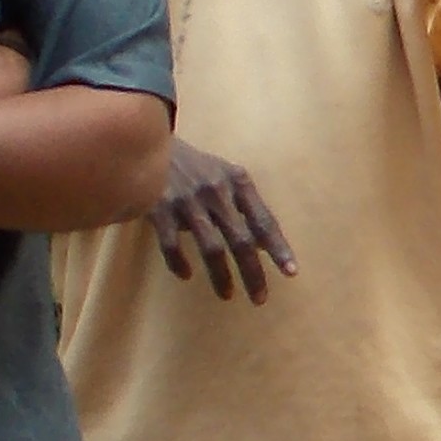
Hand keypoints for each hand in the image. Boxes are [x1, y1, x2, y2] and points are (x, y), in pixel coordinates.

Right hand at [152, 138, 298, 301]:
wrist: (149, 142)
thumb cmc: (196, 167)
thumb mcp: (225, 177)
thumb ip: (244, 206)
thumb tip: (263, 246)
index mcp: (237, 182)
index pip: (264, 220)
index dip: (278, 248)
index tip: (291, 272)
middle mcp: (216, 191)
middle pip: (241, 240)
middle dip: (253, 273)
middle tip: (260, 298)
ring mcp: (187, 200)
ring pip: (211, 247)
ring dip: (221, 276)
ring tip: (227, 295)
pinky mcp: (159, 208)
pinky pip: (171, 244)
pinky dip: (179, 263)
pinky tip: (186, 274)